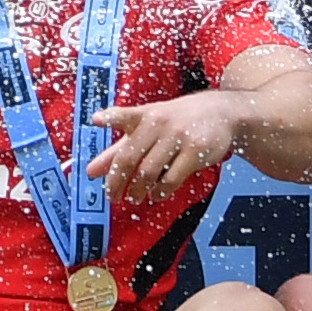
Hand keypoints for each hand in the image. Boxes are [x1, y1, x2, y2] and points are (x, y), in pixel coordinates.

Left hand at [90, 87, 244, 204]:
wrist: (220, 112)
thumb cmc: (177, 120)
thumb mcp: (147, 127)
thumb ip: (118, 149)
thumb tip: (91, 170)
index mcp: (144, 115)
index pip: (124, 115)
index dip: (110, 118)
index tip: (96, 120)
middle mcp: (158, 123)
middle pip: (130, 156)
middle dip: (116, 181)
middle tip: (112, 196)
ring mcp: (178, 136)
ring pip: (149, 171)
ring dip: (138, 190)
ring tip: (135, 198)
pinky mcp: (195, 150)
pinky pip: (172, 178)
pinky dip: (160, 191)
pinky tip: (156, 195)